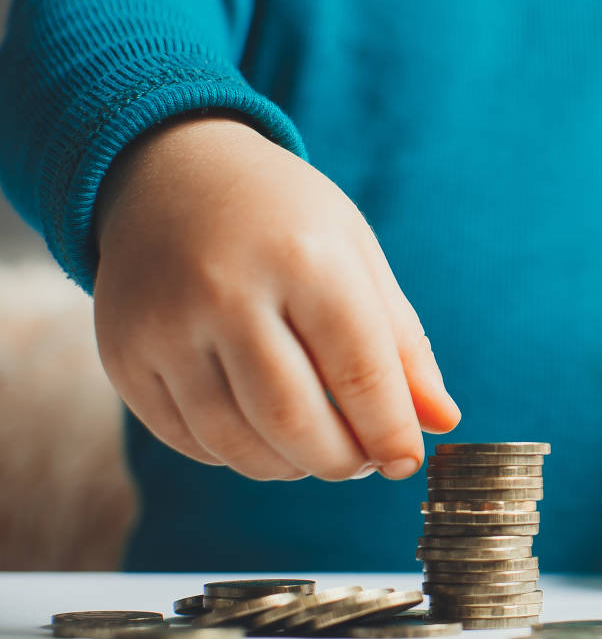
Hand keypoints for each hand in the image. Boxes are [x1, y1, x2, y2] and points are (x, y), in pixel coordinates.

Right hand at [93, 116, 459, 481]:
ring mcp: (166, 327)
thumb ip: (401, 343)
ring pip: (238, 442)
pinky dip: (236, 454)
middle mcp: (227, 292)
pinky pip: (188, 439)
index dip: (391, 432)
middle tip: (363, 461)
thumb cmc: (284, 219)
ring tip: (317, 449)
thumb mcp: (356, 256)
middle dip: (342, 461)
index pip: (359, 372)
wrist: (170, 172)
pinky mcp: (124, 355)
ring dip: (291, 466)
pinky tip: (262, 434)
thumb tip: (442, 422)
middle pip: (294, 421)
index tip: (407, 462)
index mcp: (304, 258)